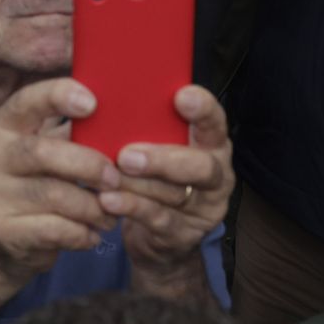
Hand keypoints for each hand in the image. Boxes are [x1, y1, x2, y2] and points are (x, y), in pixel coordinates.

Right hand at [0, 78, 119, 281]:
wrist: (4, 239)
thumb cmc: (38, 183)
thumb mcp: (48, 150)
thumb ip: (74, 132)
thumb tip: (121, 112)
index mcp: (1, 127)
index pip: (26, 101)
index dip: (58, 96)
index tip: (92, 103)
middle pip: (43, 152)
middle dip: (89, 165)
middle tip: (115, 179)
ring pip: (54, 196)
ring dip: (92, 207)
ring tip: (111, 213)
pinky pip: (54, 230)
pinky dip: (82, 233)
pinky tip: (92, 234)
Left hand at [104, 85, 233, 275]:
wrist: (160, 232)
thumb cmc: (154, 172)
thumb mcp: (159, 144)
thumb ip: (148, 123)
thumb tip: (108, 90)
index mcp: (212, 143)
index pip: (215, 122)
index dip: (203, 109)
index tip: (182, 96)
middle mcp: (216, 174)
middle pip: (201, 166)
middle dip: (163, 160)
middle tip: (127, 155)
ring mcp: (203, 208)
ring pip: (176, 194)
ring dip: (139, 185)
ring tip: (109, 176)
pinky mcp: (183, 234)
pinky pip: (157, 219)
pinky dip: (131, 207)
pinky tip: (108, 200)